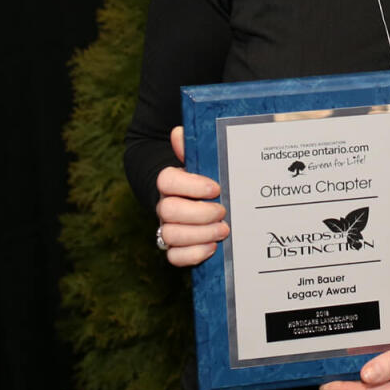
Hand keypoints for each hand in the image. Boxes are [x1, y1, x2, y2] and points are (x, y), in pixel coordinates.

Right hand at [155, 125, 227, 267]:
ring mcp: (168, 227)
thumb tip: (179, 132)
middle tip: (222, 211)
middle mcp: (165, 205)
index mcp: (170, 182)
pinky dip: (193, 254)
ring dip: (200, 234)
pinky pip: (174, 257)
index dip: (190, 185)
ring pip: (170, 235)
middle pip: (168, 211)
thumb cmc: (203, 178)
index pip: (167, 180)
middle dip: (199, 213)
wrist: (197, 200)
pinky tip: (212, 247)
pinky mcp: (175, 248)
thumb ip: (191, 148)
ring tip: (224, 229)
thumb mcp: (201, 161)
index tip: (215, 188)